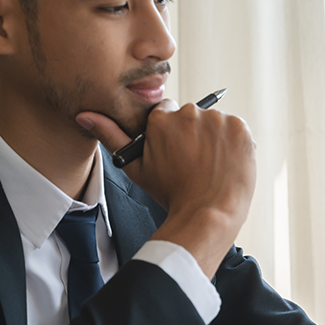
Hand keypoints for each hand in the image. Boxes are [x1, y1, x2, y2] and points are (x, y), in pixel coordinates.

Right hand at [77, 99, 255, 276]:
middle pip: (193, 117)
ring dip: (215, 139)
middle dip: (194, 135)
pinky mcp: (240, 128)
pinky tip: (227, 162)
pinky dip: (234, 144)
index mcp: (161, 118)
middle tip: (196, 162)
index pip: (167, 112)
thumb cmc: (172, 193)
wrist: (208, 212)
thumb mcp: (136, 167)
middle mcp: (189, 112)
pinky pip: (236, 130)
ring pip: (216, 124)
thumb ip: (111, 136)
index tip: (178, 150)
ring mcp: (217, 119)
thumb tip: (85, 115)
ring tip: (212, 165)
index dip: (174, 134)